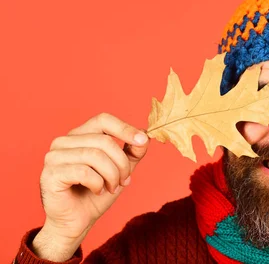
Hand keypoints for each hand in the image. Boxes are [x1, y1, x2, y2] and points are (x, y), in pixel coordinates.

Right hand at [32, 113, 148, 260]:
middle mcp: (63, 142)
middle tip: (125, 180)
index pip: (103, 120)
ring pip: (95, 155)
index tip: (142, 141)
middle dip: (122, 163)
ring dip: (112, 175)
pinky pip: (84, 172)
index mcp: (79, 135)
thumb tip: (145, 135)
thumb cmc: (96, 193)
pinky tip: (97, 190)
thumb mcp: (120, 169)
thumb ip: (132, 151)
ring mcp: (54, 157)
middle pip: (104, 141)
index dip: (125, 128)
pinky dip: (98, 183)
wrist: (77, 222)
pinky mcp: (51, 174)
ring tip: (112, 187)